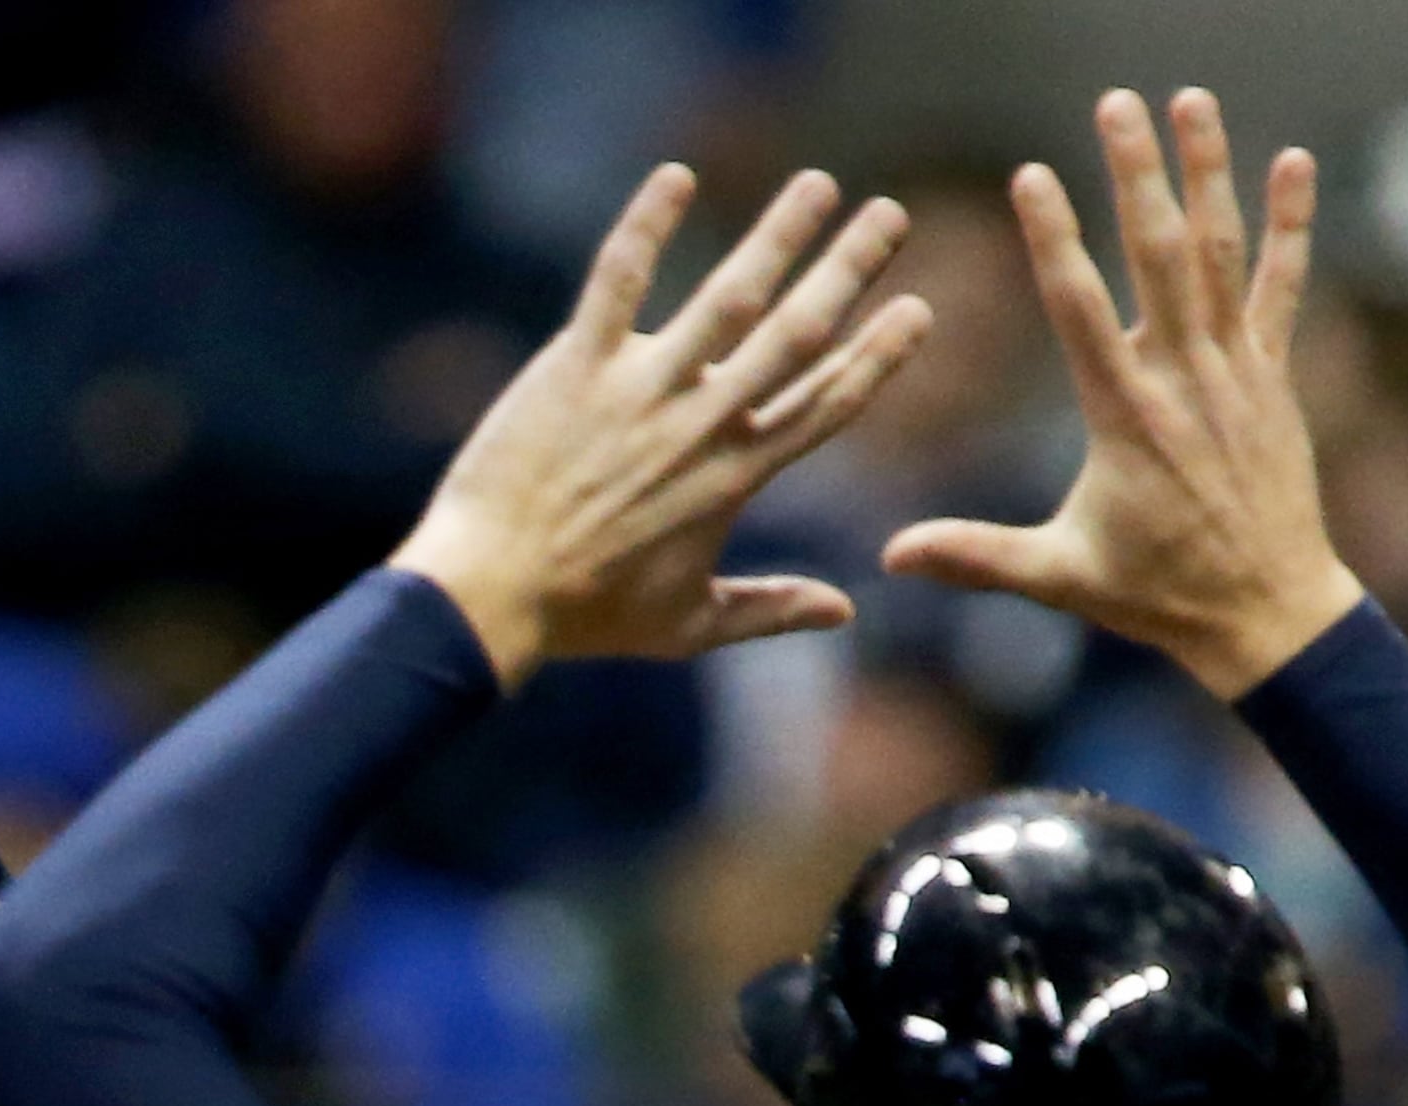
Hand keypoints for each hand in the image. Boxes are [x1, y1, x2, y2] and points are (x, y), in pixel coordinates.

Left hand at [390, 165, 930, 688]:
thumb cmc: (586, 615)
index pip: (826, 403)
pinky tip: (675, 176)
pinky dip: (646, 226)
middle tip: (890, 214)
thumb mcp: (689, 626)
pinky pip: (619, 281)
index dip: (877, 355)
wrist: (491, 595)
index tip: (917, 309)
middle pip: (797, 334)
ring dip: (778, 236)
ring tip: (818, 183)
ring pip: (729, 298)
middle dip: (849, 270)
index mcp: (736, 476)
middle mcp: (702, 423)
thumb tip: (844, 612)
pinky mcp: (578, 365)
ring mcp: (642, 390)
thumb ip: (770, 609)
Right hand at [879, 90, 1364, 701]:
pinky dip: (1291, 224)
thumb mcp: (1059, 576)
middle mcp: (1183, 378)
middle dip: (1136, 173)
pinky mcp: (1272, 376)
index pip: (1079, 307)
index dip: (1054, 237)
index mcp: (1124, 416)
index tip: (1033, 174)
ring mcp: (1235, 371)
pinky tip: (1294, 160)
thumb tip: (893, 554)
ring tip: (1191, 101)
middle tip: (1116, 103)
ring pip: (1220, 253)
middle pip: (1157, 254)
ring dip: (1207, 172)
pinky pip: (1284, 286)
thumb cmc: (1156, 595)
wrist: (1266, 613)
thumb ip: (978, 556)